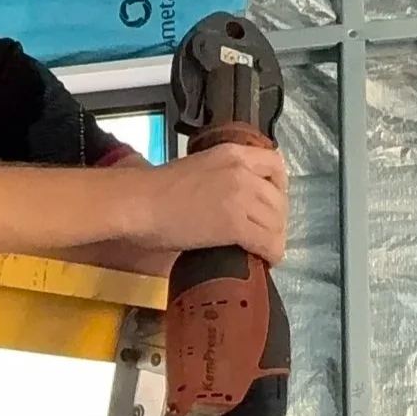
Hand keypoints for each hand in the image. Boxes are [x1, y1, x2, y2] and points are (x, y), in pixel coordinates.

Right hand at [136, 143, 289, 265]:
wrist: (137, 203)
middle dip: (277, 219)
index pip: (275, 163)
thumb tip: (227, 202)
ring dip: (275, 238)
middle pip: (278, 198)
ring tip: (263, 250)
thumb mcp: (196, 169)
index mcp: (232, 153)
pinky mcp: (235, 224)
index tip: (271, 201)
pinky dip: (272, 254)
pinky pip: (268, 242)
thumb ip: (219, 178)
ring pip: (276, 222)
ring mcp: (240, 197)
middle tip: (265, 233)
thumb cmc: (152, 190)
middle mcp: (242, 171)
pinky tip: (266, 261)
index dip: (279, 186)